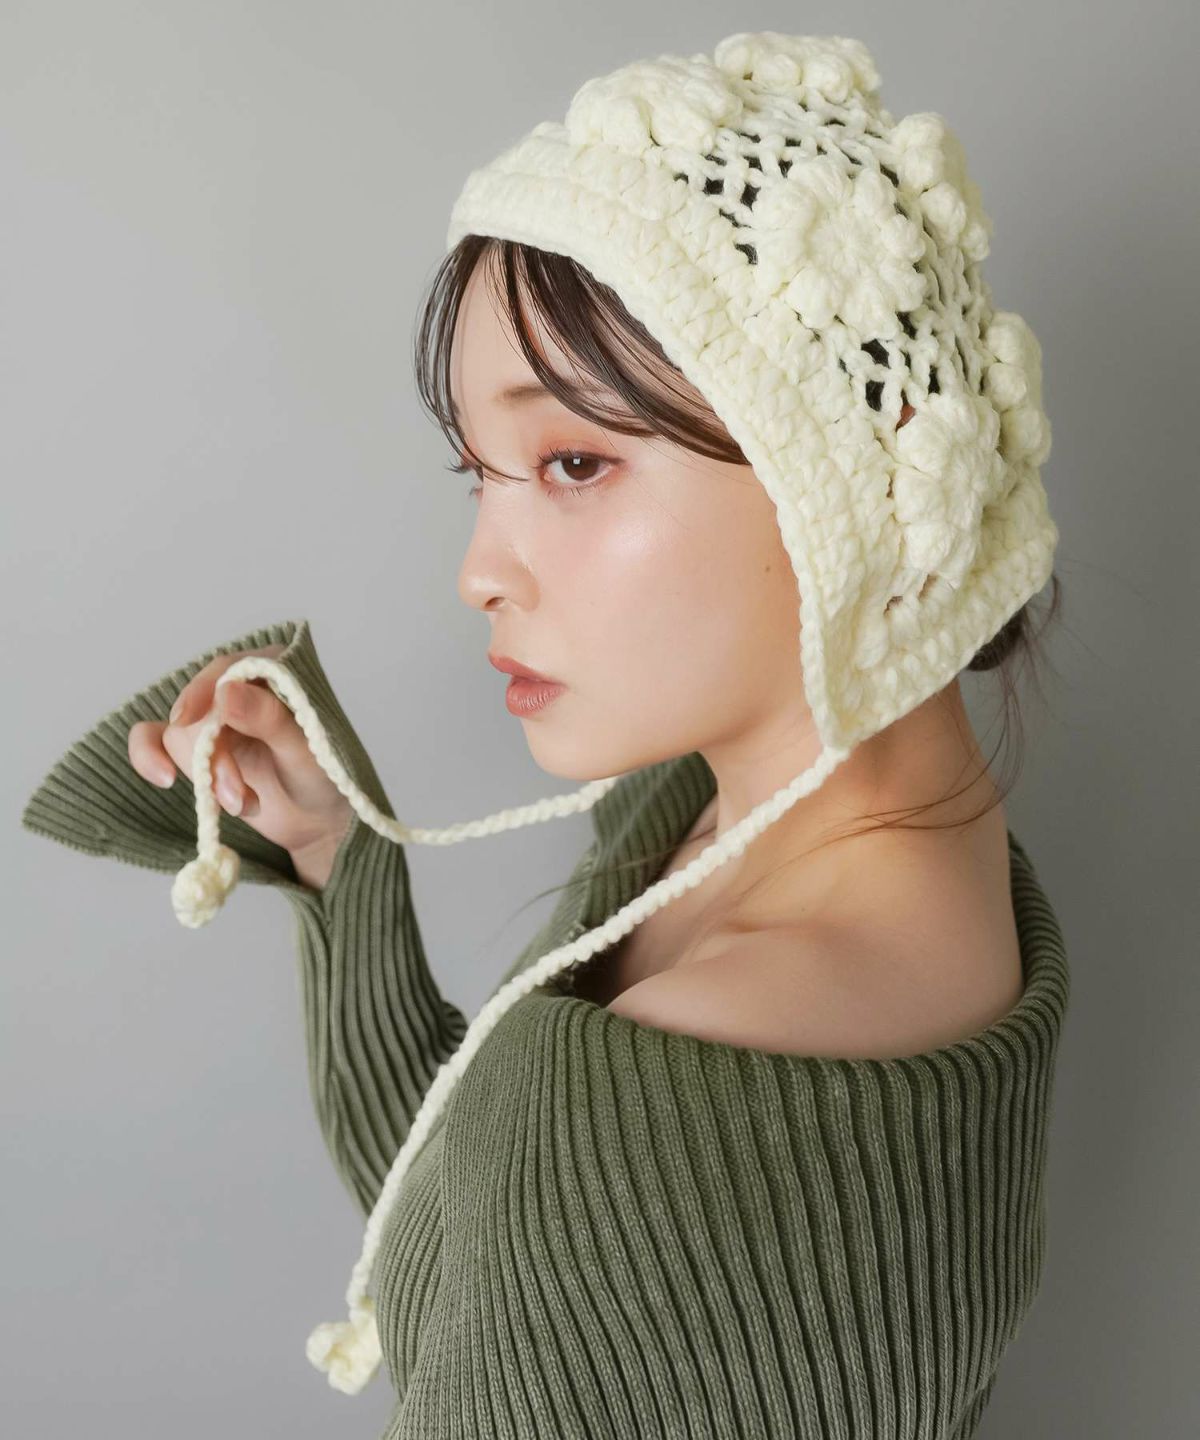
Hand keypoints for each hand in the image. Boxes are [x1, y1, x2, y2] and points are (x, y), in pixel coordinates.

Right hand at [127, 645, 352, 884]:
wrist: (318, 822)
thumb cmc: (325, 779)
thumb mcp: (306, 752)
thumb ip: (270, 719)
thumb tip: (225, 691)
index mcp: (275, 672)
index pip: (227, 668)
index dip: (203, 691)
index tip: (187, 718)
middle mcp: (240, 688)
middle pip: (200, 709)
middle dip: (214, 758)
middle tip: (236, 797)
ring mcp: (214, 719)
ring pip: (179, 733)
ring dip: (204, 775)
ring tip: (241, 804)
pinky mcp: (194, 748)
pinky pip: (153, 740)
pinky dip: (149, 758)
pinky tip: (163, 778)